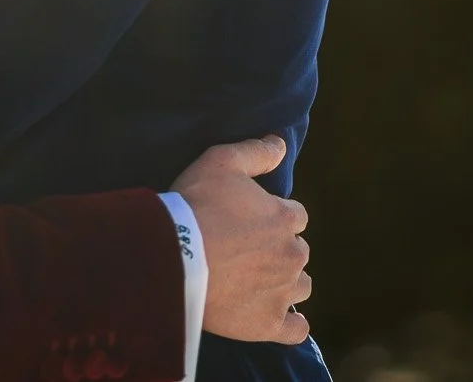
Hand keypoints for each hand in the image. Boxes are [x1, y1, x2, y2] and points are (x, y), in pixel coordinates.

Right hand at [172, 134, 311, 345]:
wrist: (171, 257)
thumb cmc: (195, 205)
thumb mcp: (220, 161)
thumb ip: (256, 152)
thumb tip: (281, 144)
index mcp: (285, 218)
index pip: (294, 216)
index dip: (273, 216)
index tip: (249, 221)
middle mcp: (293, 255)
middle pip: (297, 251)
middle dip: (278, 248)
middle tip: (246, 250)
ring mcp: (282, 292)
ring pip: (300, 287)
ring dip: (286, 282)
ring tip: (257, 280)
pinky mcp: (268, 324)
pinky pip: (295, 330)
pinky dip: (292, 324)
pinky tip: (281, 318)